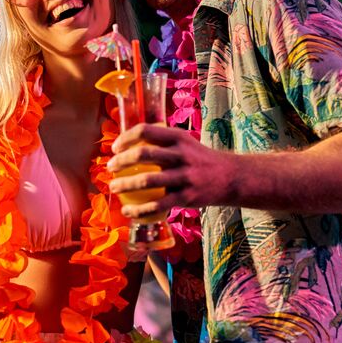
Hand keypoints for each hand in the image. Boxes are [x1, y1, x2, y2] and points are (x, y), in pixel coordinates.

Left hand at [107, 123, 237, 217]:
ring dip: (124, 185)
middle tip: (110, 168)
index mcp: (178, 137)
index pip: (145, 130)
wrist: (231, 178)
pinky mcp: (187, 198)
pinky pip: (157, 205)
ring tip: (114, 187)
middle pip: (143, 154)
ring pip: (147, 181)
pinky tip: (128, 212)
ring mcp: (185, 177)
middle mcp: (182, 154)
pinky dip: (139, 210)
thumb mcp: (186, 142)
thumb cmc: (201, 160)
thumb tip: (131, 144)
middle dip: (120, 161)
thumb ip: (163, 141)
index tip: (115, 148)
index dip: (125, 138)